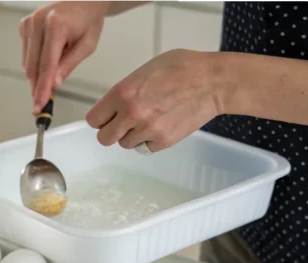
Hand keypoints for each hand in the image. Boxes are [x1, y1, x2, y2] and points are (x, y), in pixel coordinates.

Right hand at [19, 0, 108, 111]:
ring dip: (38, 74)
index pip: (46, 65)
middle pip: (33, 67)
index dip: (42, 88)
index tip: (39, 105)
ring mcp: (28, 23)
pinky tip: (49, 54)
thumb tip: (54, 84)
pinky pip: (25, 55)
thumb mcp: (87, 45)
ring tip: (57, 63)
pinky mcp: (23, 26)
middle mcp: (38, 23)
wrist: (83, 1)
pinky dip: (35, 62)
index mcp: (56, 26)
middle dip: (38, 86)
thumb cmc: (88, 21)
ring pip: (27, 64)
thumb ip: (69, 65)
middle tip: (44, 102)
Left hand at [87, 49, 226, 151]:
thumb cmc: (181, 68)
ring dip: (132, 135)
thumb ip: (125, 91)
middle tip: (123, 123)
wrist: (212, 81)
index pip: (94, 119)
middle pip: (104, 138)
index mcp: (122, 93)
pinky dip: (150, 141)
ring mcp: (147, 130)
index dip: (100, 118)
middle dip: (112, 131)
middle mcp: (131, 114)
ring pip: (125, 144)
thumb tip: (113, 106)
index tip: (106, 117)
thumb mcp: (144, 71)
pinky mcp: (163, 141)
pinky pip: (145, 148)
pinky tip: (161, 125)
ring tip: (148, 120)